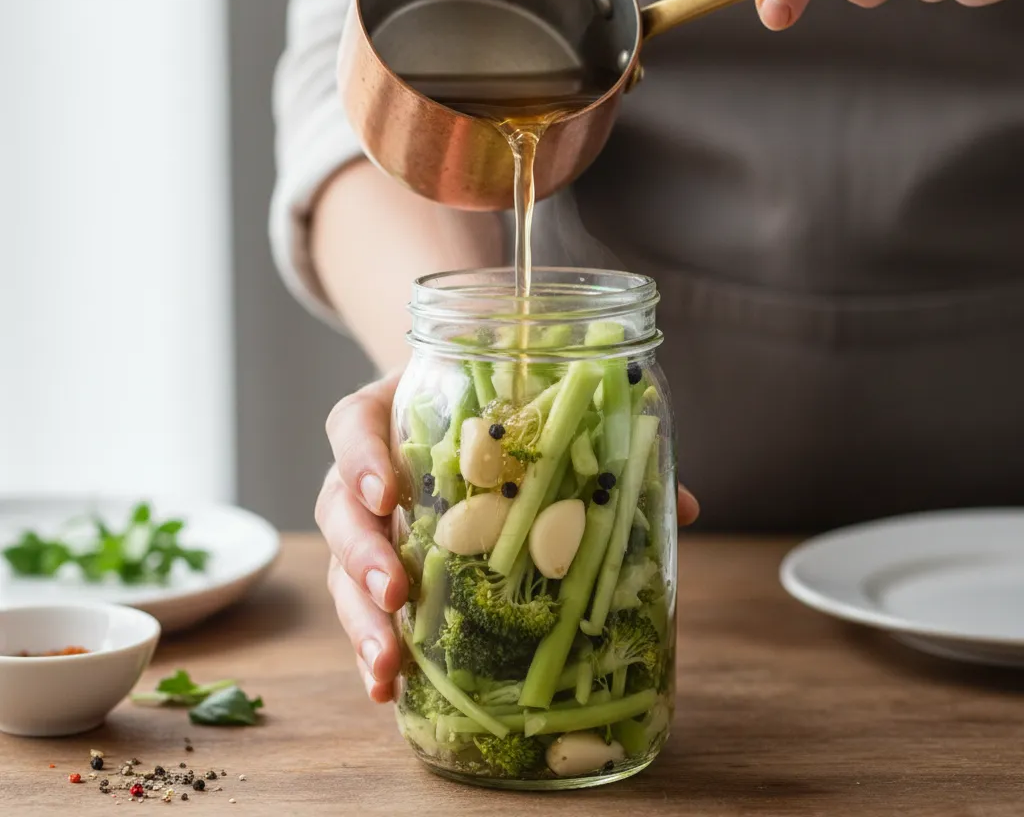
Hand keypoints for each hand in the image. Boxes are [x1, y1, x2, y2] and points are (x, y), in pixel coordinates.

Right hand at [317, 371, 700, 702]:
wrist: (461, 402)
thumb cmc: (491, 406)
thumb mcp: (526, 408)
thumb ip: (592, 445)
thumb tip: (680, 506)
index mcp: (392, 412)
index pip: (352, 425)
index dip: (360, 457)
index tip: (387, 491)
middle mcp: (368, 467)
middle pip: (337, 507)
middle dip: (361, 554)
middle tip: (393, 593)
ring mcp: (368, 517)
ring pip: (339, 564)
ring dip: (358, 615)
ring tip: (387, 665)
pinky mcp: (376, 560)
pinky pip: (359, 601)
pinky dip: (371, 642)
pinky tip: (386, 685)